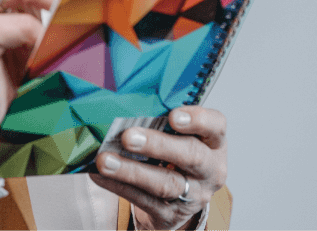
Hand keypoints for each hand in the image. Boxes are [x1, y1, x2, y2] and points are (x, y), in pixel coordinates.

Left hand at [91, 107, 226, 229]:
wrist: (180, 196)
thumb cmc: (175, 148)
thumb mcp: (178, 132)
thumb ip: (160, 117)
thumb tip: (122, 101)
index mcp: (213, 142)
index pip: (216, 126)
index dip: (198, 120)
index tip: (173, 116)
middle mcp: (210, 169)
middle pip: (190, 155)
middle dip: (157, 145)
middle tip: (128, 137)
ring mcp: (194, 195)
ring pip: (165, 183)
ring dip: (131, 171)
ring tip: (104, 160)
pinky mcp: (172, 214)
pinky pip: (145, 201)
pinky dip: (119, 186)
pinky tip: (100, 175)